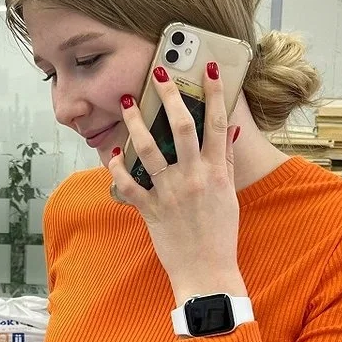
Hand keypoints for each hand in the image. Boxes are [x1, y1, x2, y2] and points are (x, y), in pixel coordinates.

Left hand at [108, 62, 246, 303]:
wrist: (207, 272)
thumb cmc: (220, 234)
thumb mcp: (228, 195)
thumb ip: (225, 161)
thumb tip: (227, 131)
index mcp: (217, 172)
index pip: (217, 123)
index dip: (215, 93)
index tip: (210, 69)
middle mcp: (194, 177)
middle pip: (180, 127)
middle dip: (169, 95)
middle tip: (159, 73)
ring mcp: (170, 193)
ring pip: (149, 149)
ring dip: (135, 122)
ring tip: (126, 103)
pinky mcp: (151, 210)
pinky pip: (127, 184)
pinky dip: (117, 167)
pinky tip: (113, 153)